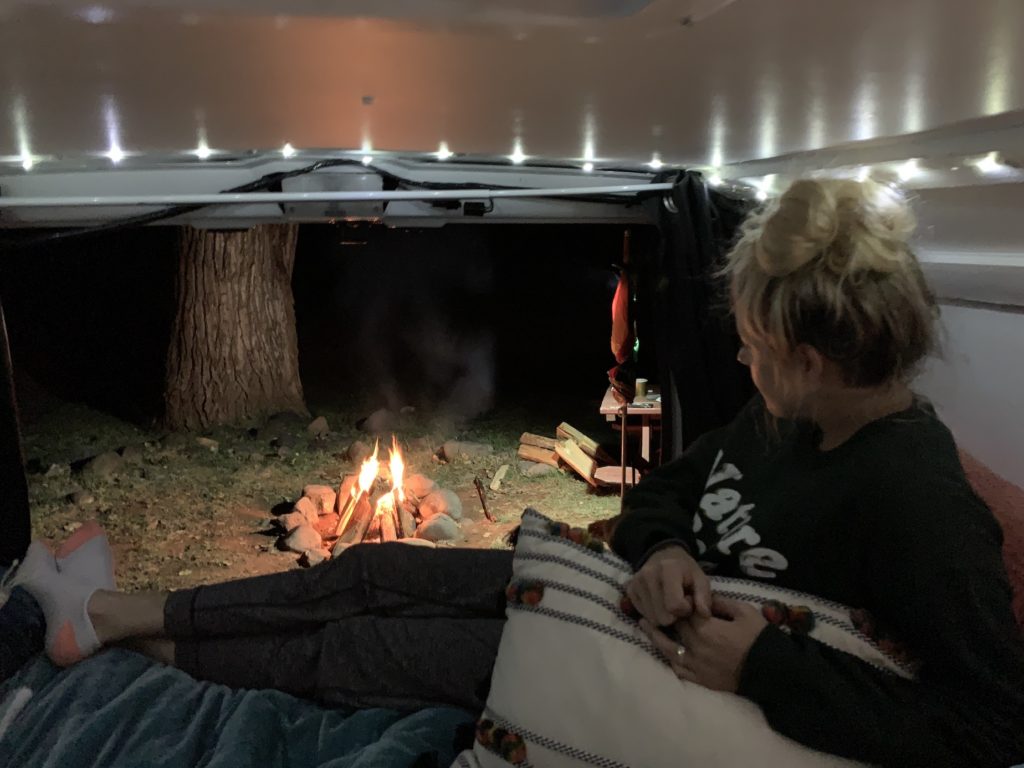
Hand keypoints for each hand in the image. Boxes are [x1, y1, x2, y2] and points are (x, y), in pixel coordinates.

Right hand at [626, 545, 711, 625]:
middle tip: (680, 604)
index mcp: (668, 569)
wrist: (663, 556)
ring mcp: (636, 583)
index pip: (674, 606)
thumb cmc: (685, 570)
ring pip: (652, 619)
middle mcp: (648, 575)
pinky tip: (659, 603)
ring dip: (664, 616)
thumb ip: (704, 596)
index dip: (686, 610)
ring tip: (670, 603)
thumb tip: (704, 614)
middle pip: (662, 617)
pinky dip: (654, 614)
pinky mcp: (630, 590)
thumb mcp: (701, 579)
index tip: (689, 601)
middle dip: (674, 616)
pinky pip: (644, 615)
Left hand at [640, 597, 767, 692]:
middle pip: (674, 628)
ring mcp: (696, 666)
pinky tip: (664, 650)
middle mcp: (696, 647)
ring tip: (644, 624)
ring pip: (668, 649)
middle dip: (665, 615)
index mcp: (706, 629)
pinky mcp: (700, 680)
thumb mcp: (744, 611)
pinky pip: (678, 669)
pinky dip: (669, 659)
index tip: (676, 595)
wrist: (772, 671)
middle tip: (654, 604)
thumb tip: (703, 597)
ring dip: (655, 635)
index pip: (684, 612)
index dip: (679, 603)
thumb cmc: (759, 638)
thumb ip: (720, 602)